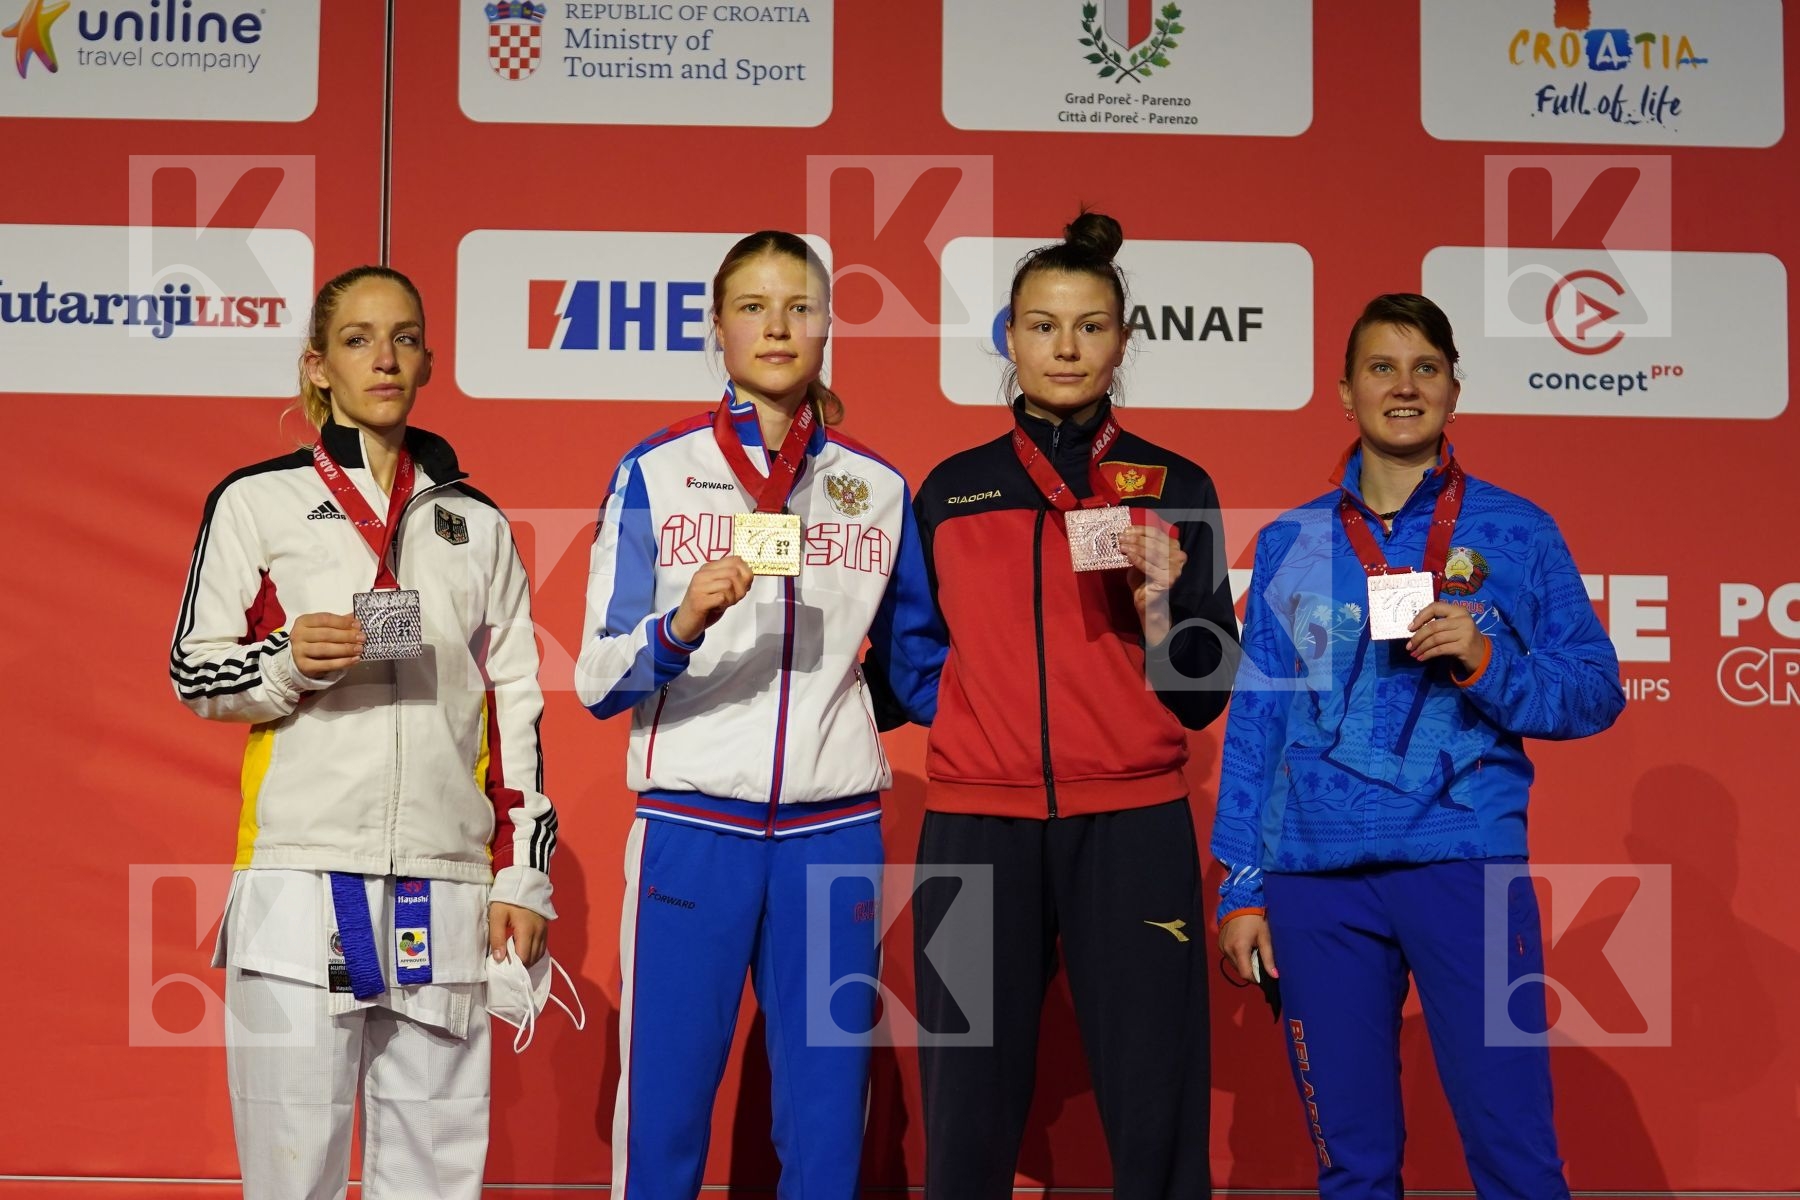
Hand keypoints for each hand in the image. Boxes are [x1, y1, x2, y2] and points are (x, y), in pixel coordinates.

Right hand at [290, 612, 362, 678]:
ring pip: (325, 649)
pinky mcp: (304, 666)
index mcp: (303, 621)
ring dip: (345, 649)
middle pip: (326, 634)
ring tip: (359, 649)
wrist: (302, 659)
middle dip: (346, 636)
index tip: (358, 625)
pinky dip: (342, 663)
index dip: (342, 622)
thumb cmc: (316, 640)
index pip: (325, 619)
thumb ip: (339, 623)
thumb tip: (356, 618)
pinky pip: (326, 664)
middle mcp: (298, 635)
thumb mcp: (324, 628)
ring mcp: (299, 651)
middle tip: (362, 638)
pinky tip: (354, 660)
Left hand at [488, 901, 546, 966]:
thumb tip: (499, 959)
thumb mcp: (497, 916)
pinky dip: (533, 953)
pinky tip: (524, 951)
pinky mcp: (545, 928)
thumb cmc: (507, 899)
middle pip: (532, 958)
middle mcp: (539, 932)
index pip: (523, 957)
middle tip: (506, 963)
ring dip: (527, 960)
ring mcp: (544, 930)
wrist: (523, 882)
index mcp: (526, 930)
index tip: (502, 966)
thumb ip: (497, 938)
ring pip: (538, 954)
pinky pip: (542, 948)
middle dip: (520, 964)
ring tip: (514, 958)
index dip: (513, 966)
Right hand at [671, 555, 754, 642]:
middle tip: (735, 599)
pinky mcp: (699, 601)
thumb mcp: (719, 588)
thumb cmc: (706, 605)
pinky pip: (722, 598)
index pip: (735, 560)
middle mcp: (702, 574)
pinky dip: (724, 605)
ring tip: (724, 603)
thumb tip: (750, 574)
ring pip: (728, 584)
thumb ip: (732, 579)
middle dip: (741, 588)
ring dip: (732, 598)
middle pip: (733, 572)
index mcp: (708, 568)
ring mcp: (699, 587)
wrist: (685, 623)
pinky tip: (717, 608)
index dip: (746, 573)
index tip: (744, 586)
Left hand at [1119, 523, 1185, 643]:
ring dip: (1135, 548)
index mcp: (1174, 548)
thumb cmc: (1143, 579)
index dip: (1141, 530)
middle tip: (1121, 538)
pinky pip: (1149, 566)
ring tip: (1122, 546)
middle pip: (1154, 543)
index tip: (1127, 530)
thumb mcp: (1141, 559)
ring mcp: (1175, 569)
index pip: (1157, 534)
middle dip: (1135, 539)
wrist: (1147, 602)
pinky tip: (1128, 556)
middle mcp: (1178, 557)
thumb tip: (1126, 535)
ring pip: (1152, 553)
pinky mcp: (1168, 579)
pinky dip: (1138, 560)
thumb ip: (1139, 547)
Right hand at [1219, 911, 1276, 983]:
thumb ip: (1269, 958)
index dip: (1256, 978)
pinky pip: (1230, 958)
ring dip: (1244, 964)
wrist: (1239, 903)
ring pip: (1234, 965)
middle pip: (1240, 971)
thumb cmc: (1255, 919)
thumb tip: (1275, 976)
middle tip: (1260, 961)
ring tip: (1253, 953)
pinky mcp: (1220, 944)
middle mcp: (1227, 950)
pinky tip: (1245, 949)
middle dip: (1251, 970)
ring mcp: (1222, 947)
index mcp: (1239, 949)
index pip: (1246, 974)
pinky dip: (1238, 958)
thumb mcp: (1265, 937)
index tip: (1265, 975)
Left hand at [1406, 601, 1487, 675]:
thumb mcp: (1453, 626)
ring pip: (1435, 639)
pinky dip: (1428, 654)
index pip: (1435, 607)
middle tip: (1409, 646)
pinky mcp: (1464, 647)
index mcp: (1459, 610)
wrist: (1482, 654)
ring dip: (1421, 647)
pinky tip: (1422, 658)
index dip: (1420, 616)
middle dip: (1417, 637)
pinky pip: (1440, 650)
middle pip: (1433, 626)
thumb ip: (1438, 623)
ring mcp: (1465, 633)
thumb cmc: (1462, 638)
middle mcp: (1463, 619)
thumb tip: (1412, 629)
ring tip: (1414, 654)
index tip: (1410, 628)